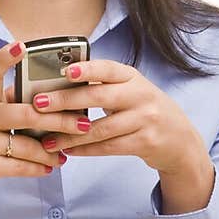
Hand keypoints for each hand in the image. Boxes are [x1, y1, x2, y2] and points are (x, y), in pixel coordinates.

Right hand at [0, 39, 86, 213]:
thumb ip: (6, 104)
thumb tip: (48, 98)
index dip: (5, 57)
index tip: (22, 45)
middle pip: (27, 113)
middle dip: (60, 120)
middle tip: (82, 123)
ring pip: (26, 145)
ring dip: (51, 152)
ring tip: (64, 154)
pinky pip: (19, 165)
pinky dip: (38, 168)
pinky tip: (48, 167)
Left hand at [34, 58, 208, 176]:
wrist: (179, 139)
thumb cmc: (143, 109)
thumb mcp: (129, 90)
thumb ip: (101, 85)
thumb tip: (58, 84)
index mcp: (132, 77)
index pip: (108, 68)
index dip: (87, 68)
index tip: (65, 71)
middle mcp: (141, 95)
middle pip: (99, 96)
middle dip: (65, 100)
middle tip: (39, 104)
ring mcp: (145, 119)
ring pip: (101, 128)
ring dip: (70, 135)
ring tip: (47, 139)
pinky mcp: (146, 142)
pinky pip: (109, 147)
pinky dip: (85, 149)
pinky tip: (68, 150)